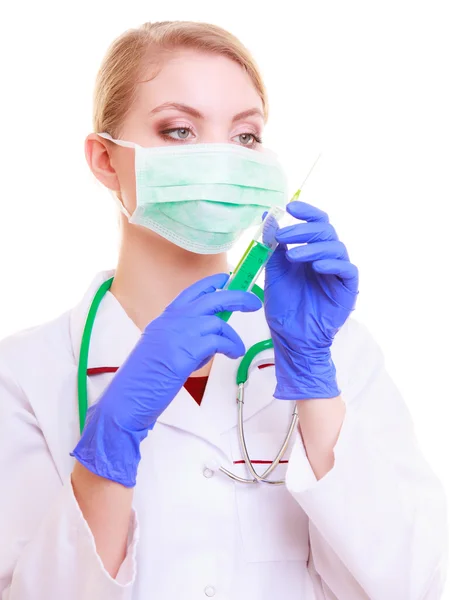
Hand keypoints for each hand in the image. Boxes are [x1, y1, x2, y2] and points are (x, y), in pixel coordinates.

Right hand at [72, 273, 261, 485]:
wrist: (127, 399)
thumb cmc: (144, 381)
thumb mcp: (160, 350)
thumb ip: (181, 338)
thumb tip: (208, 337)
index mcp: (164, 320)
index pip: (191, 292)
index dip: (211, 283)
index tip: (226, 278)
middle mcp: (171, 322)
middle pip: (210, 299)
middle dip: (236, 297)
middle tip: (253, 302)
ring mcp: (177, 335)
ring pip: (217, 322)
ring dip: (232, 336)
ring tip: (237, 349)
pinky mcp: (184, 352)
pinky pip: (217, 341)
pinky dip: (230, 346)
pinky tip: (233, 354)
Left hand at [264, 201, 358, 399]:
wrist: (291, 338)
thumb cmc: (284, 307)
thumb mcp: (274, 272)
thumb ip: (274, 247)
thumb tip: (267, 218)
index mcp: (311, 252)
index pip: (315, 224)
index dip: (306, 212)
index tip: (290, 207)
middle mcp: (327, 259)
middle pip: (325, 232)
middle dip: (304, 229)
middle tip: (284, 234)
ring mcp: (338, 273)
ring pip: (336, 248)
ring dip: (314, 247)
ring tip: (293, 255)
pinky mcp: (348, 289)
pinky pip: (347, 270)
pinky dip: (332, 264)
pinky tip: (317, 266)